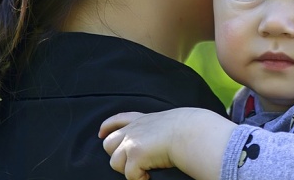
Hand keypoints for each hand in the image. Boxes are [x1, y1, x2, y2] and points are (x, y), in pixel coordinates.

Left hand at [99, 108, 236, 179]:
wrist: (192, 133)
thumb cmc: (190, 129)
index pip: (120, 119)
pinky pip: (129, 174)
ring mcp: (132, 141)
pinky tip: (150, 176)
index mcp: (144, 120)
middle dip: (116, 154)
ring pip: (115, 162)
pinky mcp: (135, 155)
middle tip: (132, 162)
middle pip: (109, 143)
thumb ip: (159, 127)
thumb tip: (160, 141)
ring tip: (144, 171)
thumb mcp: (170, 121)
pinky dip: (139, 179)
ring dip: (128, 169)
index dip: (107, 126)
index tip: (101, 133)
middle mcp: (134, 129)